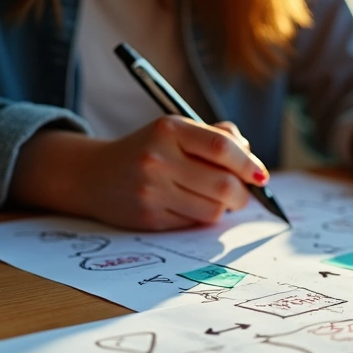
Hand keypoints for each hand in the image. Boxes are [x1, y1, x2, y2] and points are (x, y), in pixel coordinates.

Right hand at [11, 117, 267, 229]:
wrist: (92, 175)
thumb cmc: (147, 150)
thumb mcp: (175, 130)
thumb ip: (215, 136)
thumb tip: (249, 153)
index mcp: (168, 129)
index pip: (222, 148)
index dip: (248, 164)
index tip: (261, 176)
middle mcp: (158, 158)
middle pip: (223, 185)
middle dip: (241, 193)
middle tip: (241, 193)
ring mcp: (152, 190)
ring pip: (213, 209)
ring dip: (223, 207)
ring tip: (214, 198)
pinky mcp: (149, 217)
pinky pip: (193, 222)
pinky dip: (201, 216)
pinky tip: (189, 205)